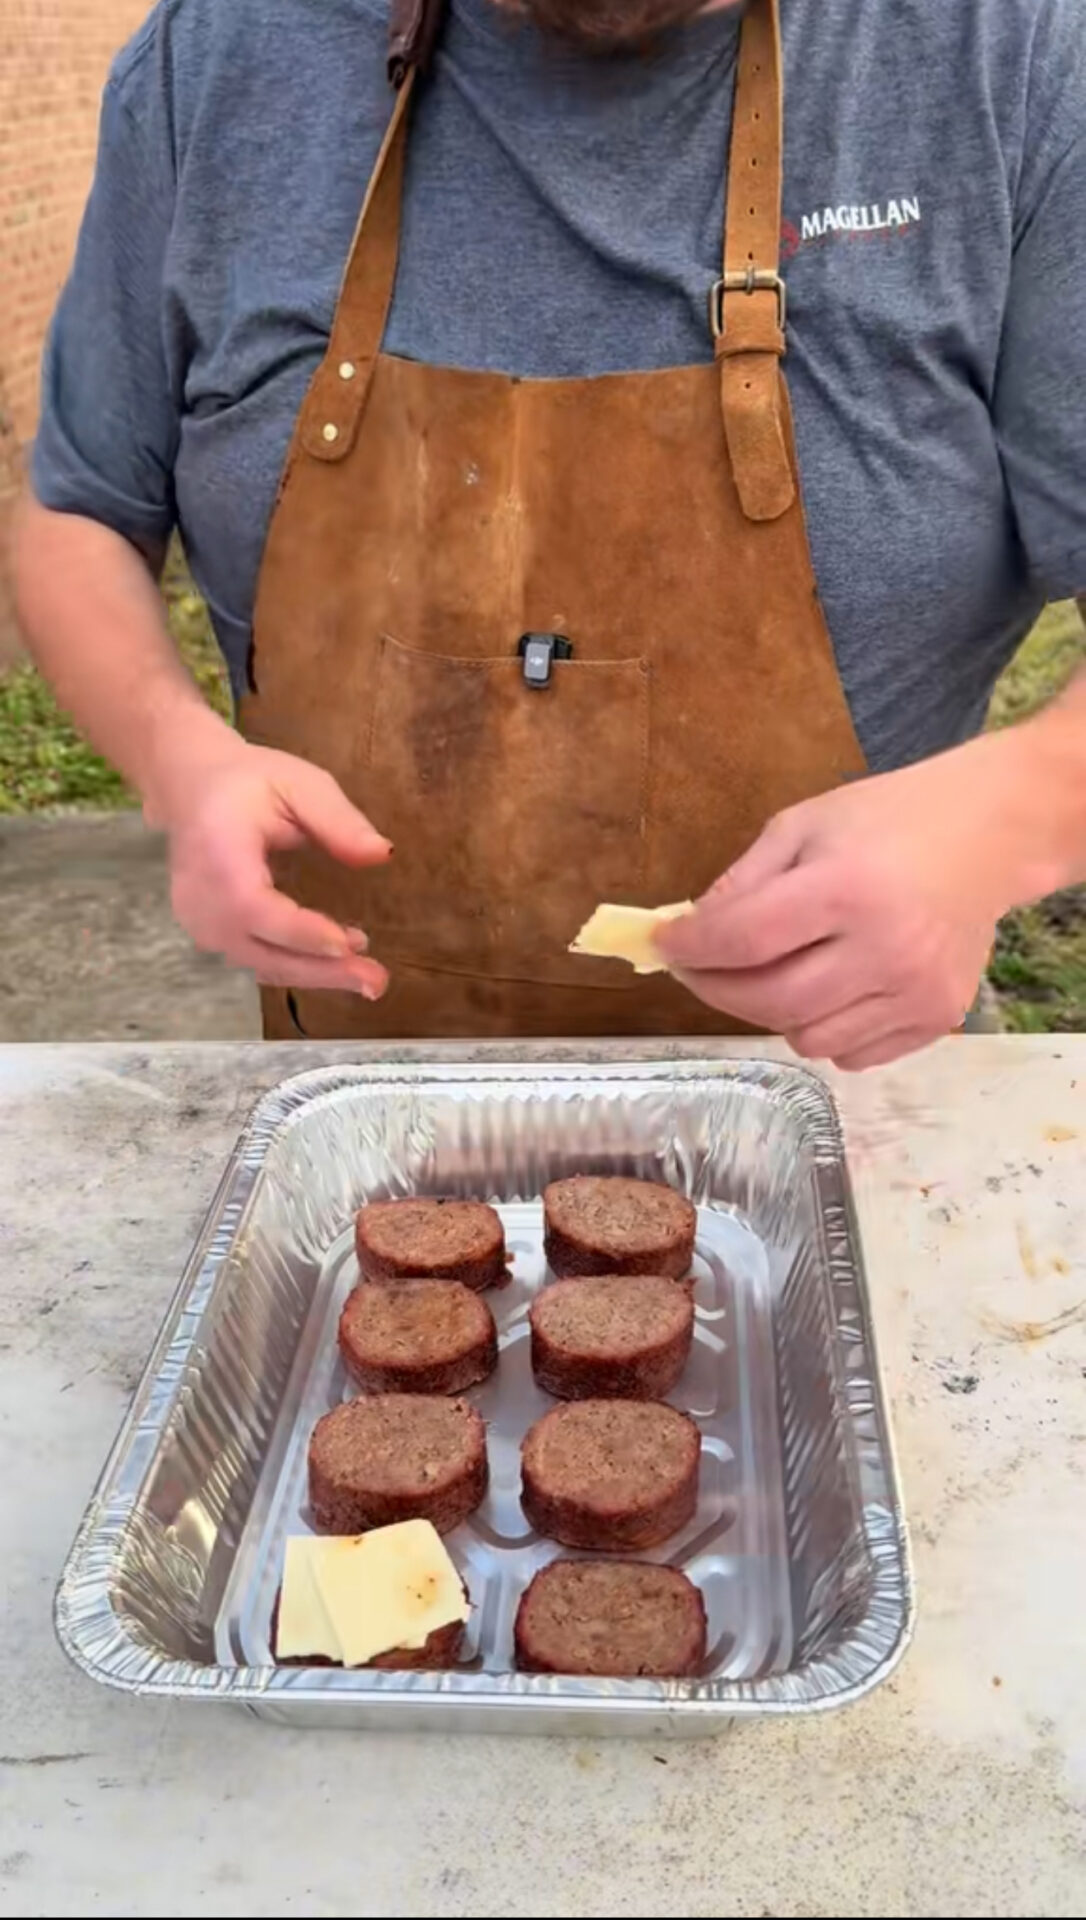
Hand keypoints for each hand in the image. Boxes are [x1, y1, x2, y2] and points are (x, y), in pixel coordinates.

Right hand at [146, 731, 390, 995]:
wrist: (190, 788)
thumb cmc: (248, 782)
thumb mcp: (299, 784)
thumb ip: (338, 820)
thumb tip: (382, 854)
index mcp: (218, 854)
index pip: (254, 907)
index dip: (300, 932)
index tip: (348, 945)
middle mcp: (201, 899)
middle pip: (261, 950)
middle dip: (321, 970)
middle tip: (377, 981)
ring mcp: (200, 922)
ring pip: (261, 963)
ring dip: (315, 973)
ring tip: (368, 972)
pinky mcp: (208, 934)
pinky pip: (256, 959)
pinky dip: (297, 965)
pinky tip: (337, 961)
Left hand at [658, 729, 1064, 1070]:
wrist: (990, 834)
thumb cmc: (888, 820)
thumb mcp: (803, 825)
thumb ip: (742, 882)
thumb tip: (686, 933)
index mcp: (847, 888)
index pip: (744, 940)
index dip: (691, 949)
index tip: (664, 946)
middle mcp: (886, 948)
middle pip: (770, 1001)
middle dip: (716, 990)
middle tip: (698, 970)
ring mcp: (917, 990)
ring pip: (808, 1039)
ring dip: (772, 1012)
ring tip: (776, 971)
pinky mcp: (938, 1017)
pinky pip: (854, 1054)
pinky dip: (824, 1030)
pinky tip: (830, 988)